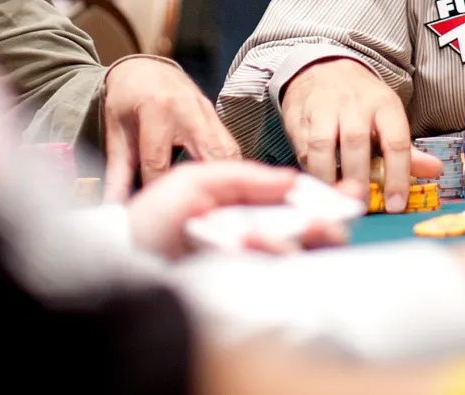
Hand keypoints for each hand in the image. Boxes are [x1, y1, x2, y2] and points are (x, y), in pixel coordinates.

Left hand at [103, 56, 241, 201]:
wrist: (144, 68)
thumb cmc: (126, 99)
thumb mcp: (117, 132)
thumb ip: (117, 172)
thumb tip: (113, 206)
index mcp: (157, 110)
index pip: (160, 163)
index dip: (156, 193)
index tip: (155, 217)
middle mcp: (188, 109)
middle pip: (210, 154)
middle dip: (211, 185)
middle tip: (210, 213)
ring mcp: (206, 110)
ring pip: (228, 150)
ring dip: (228, 178)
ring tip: (226, 205)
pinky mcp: (216, 115)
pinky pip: (230, 145)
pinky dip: (230, 167)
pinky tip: (229, 186)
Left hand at [125, 160, 349, 259]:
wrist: (116, 256)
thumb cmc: (150, 218)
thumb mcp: (194, 181)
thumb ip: (243, 177)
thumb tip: (291, 181)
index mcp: (245, 207)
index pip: (294, 202)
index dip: (323, 197)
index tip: (348, 193)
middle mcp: (250, 236)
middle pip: (302, 232)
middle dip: (321, 224)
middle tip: (328, 221)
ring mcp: (244, 263)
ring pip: (288, 255)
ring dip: (293, 241)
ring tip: (287, 231)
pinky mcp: (234, 286)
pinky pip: (264, 275)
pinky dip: (266, 256)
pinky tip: (259, 244)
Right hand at [278, 57, 440, 211]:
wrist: (326, 68)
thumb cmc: (362, 102)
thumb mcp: (389, 118)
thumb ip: (408, 150)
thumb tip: (435, 171)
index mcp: (385, 105)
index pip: (396, 141)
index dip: (398, 176)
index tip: (396, 205)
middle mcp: (355, 104)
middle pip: (357, 142)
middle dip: (358, 177)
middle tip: (360, 205)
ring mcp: (324, 108)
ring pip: (323, 144)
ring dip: (328, 176)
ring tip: (336, 198)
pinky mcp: (299, 115)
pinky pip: (302, 146)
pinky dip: (309, 169)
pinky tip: (318, 183)